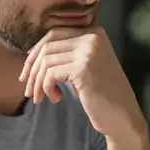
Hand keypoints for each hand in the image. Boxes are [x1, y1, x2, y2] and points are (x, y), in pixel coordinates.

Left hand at [19, 26, 146, 141]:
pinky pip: (50, 74)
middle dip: (32, 68)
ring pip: (46, 61)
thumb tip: (33, 52)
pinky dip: (46, 88)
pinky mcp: (83, 69)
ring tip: (41, 97)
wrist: (122, 116)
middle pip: (47, 46)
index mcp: (94, 32)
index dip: (36, 52)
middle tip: (29, 89)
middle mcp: (92, 37)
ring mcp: (89, 52)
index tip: (28, 72)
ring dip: (38, 82)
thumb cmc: (103, 94)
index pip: (54, 34)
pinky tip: (56, 98)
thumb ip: (68, 53)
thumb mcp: (86, 65)